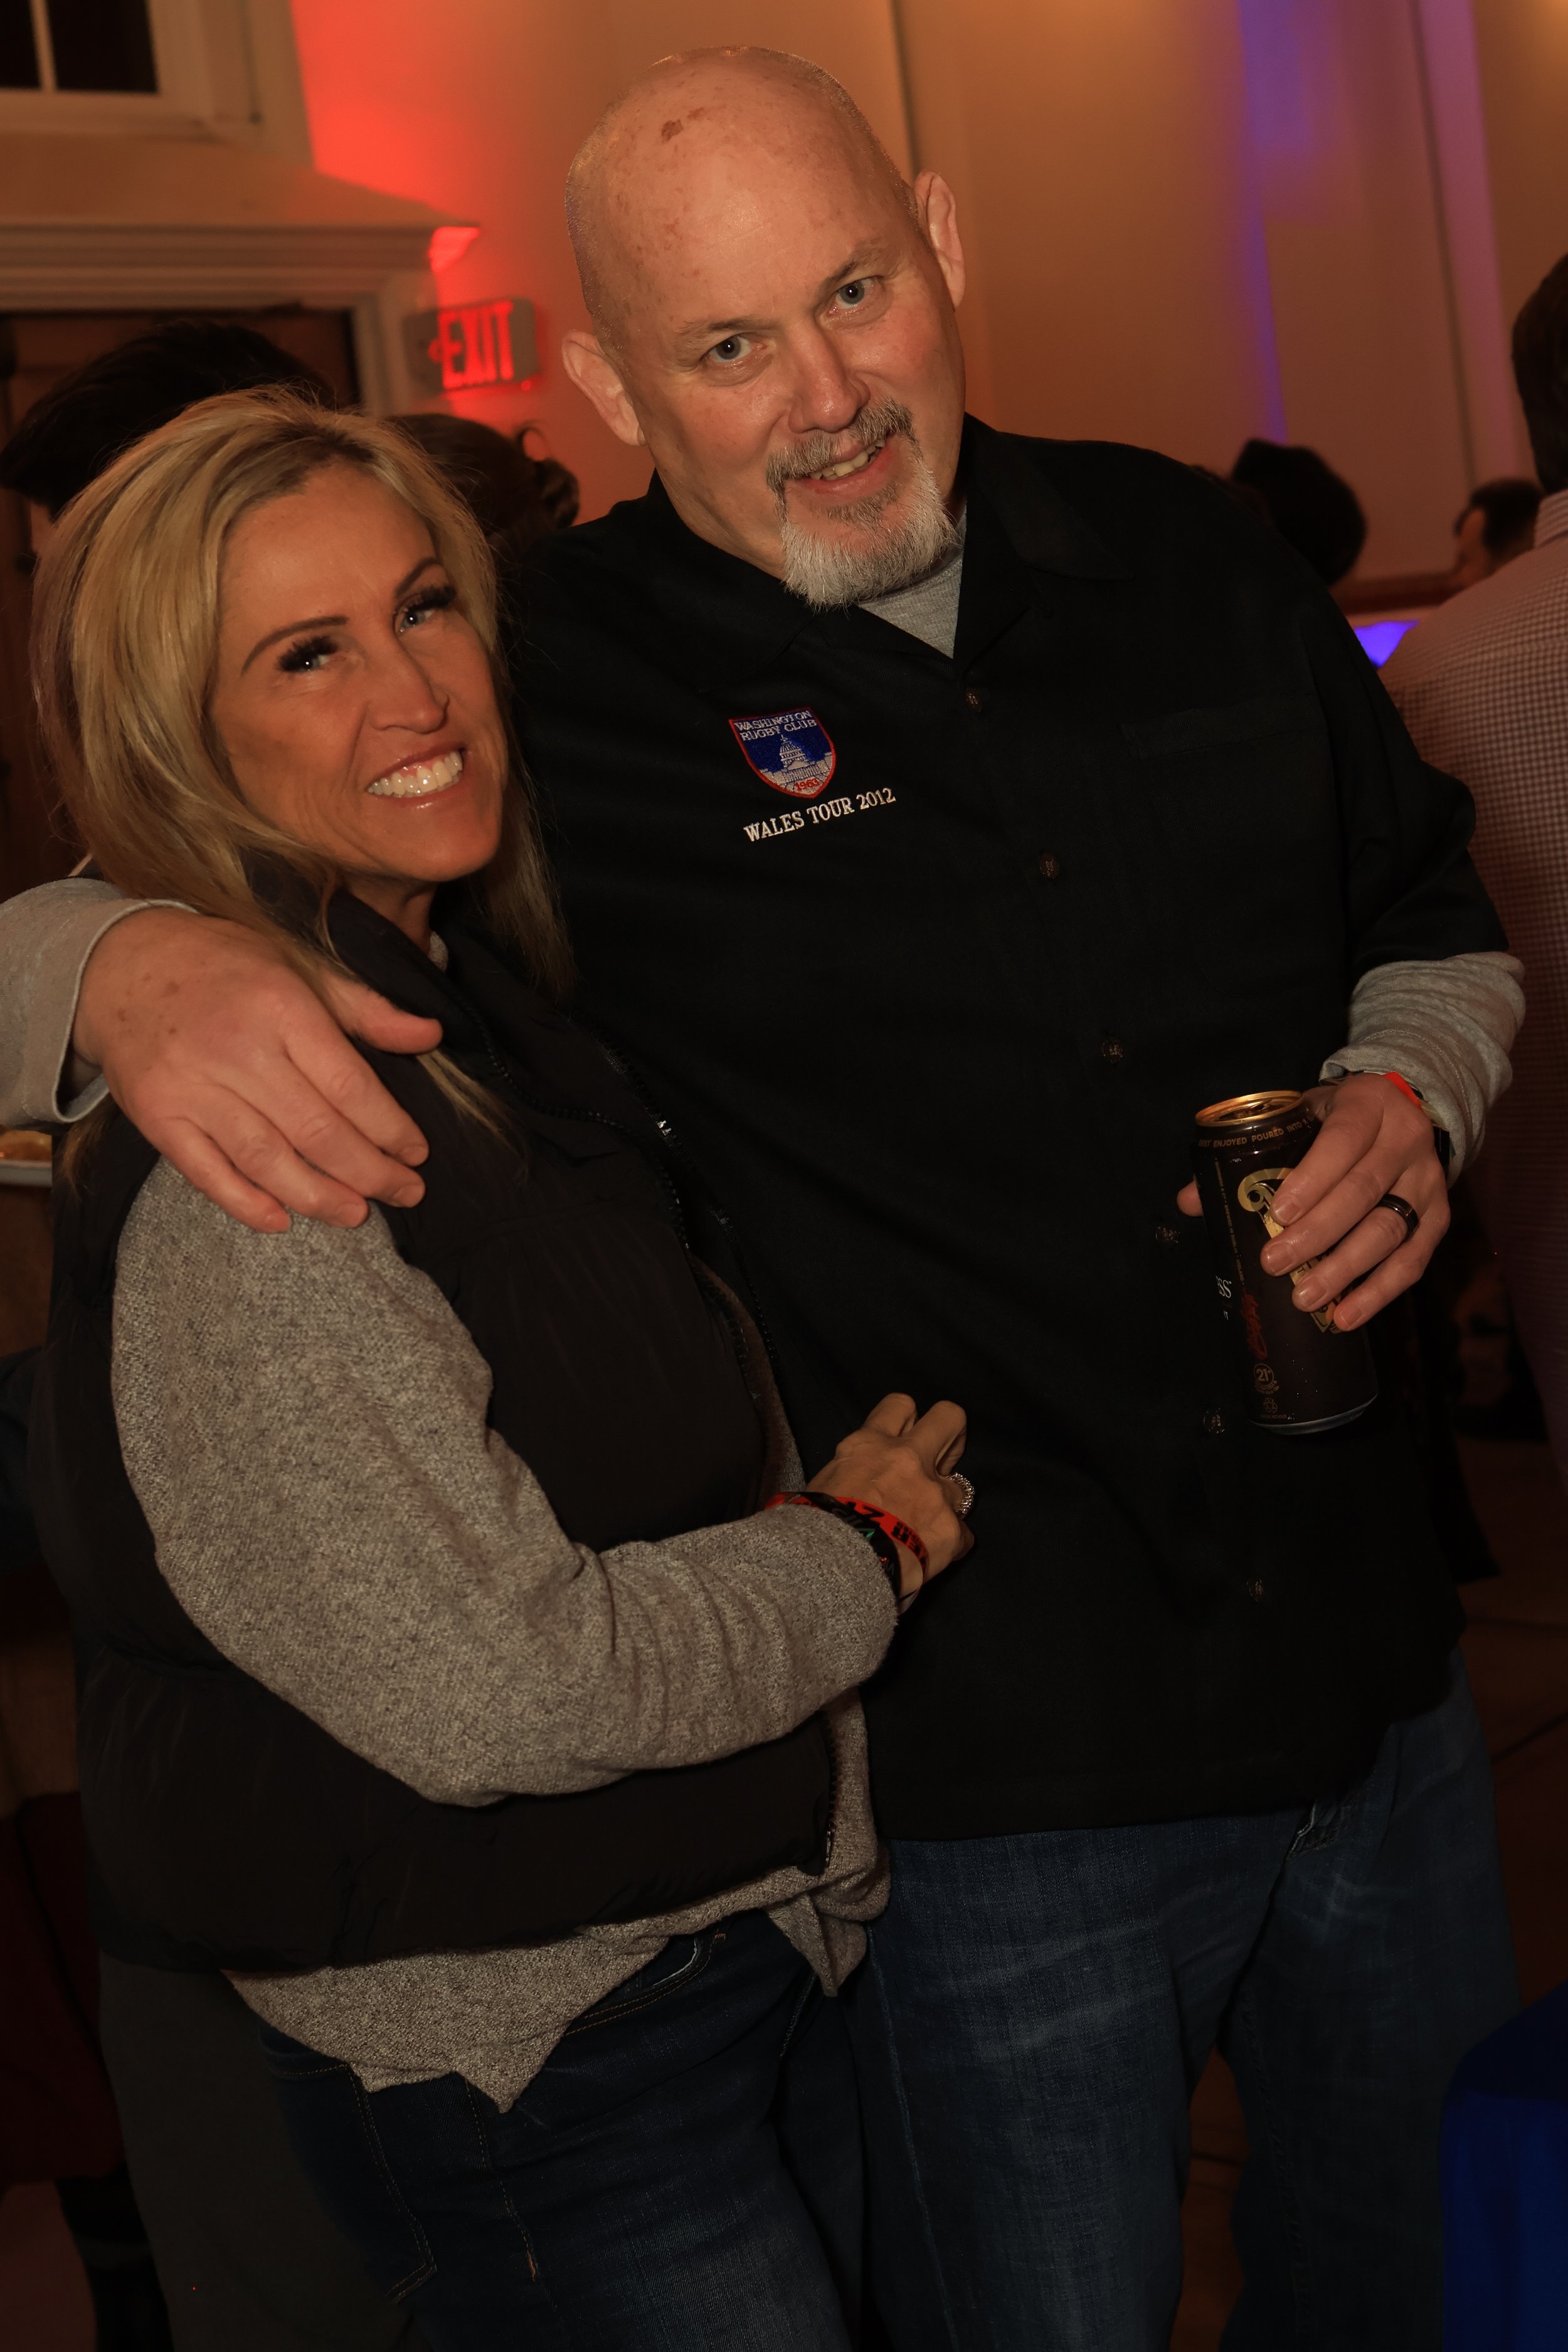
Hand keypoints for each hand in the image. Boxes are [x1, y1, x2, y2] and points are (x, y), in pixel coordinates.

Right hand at [76, 909, 439, 1232]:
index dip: (390, 1128)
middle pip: (316, 1130)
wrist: (122, 965)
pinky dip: (245, 1202)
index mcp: (280, 1007)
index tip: (416, 1153)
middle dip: (370, 1171)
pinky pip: (206, 1172)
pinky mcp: (158, 1116)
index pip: (350, 1085)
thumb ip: (366, 1009)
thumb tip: (431, 1035)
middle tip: (405, 1193)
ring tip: (356, 1213)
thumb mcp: (299, 967)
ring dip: (318, 1196)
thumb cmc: (224, 967)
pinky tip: (281, 1220)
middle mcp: (236, 1049)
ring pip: (267, 1159)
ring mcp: (192, 1086)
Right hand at [807, 1393, 972, 1600]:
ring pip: (962, 1485)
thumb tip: (853, 1482)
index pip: (900, 1404)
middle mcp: (909, 1459)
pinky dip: (950, 1543)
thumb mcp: (824, 1482)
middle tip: (941, 1455)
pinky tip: (931, 1555)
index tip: (902, 1436)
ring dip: (946, 1500)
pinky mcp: (952, 1530)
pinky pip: (963, 1534)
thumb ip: (851, 1469)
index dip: (905, 1420)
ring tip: (927, 1522)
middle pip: (949, 1416)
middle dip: (949, 1432)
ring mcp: (935, 1494)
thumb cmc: (816, 1526)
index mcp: (871, 1444)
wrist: (833, 1569)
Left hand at [1176, 1074, 1445, 1330]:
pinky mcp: (1439, 1217)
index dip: (1312, 1179)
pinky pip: (1414, 1260)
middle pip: (1364, 1191)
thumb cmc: (1337, 1120)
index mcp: (1368, 1105)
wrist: (1404, 1110)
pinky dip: (1380, 1292)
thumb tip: (1189, 1202)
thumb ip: (1248, 1155)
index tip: (1278, 1213)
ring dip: (1346, 1269)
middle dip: (1318, 1232)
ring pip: (1390, 1229)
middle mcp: (1406, 1140)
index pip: (1343, 1141)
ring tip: (1306, 1297)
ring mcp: (1428, 1181)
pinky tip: (1346, 1316)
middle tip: (1276, 1263)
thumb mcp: (1299, 1117)